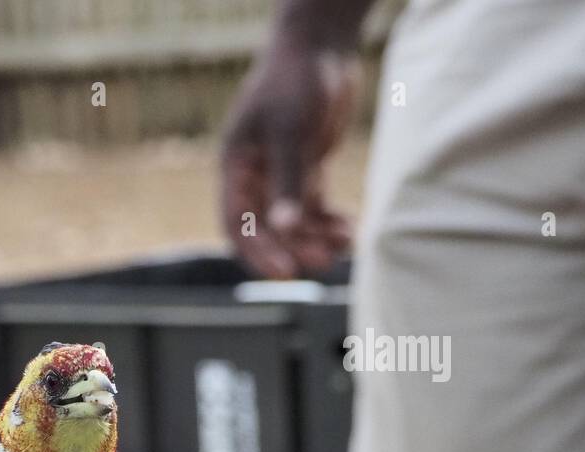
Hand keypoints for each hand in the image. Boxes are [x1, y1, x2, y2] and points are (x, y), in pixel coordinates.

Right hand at [220, 30, 358, 278]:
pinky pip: (314, 206)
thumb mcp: (289, 131)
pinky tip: (348, 230)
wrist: (320, 45)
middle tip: (322, 263)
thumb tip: (284, 228)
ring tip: (344, 245)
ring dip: (315, 238)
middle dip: (294, 248)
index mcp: (236, 169)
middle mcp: (254, 178)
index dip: (257, 252)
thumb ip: (288, 180)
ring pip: (293, 222)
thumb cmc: (295, 81)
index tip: (284, 272)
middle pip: (268, 229)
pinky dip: (328, 221)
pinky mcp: (306, 168)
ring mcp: (280, 174)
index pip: (237, 224)